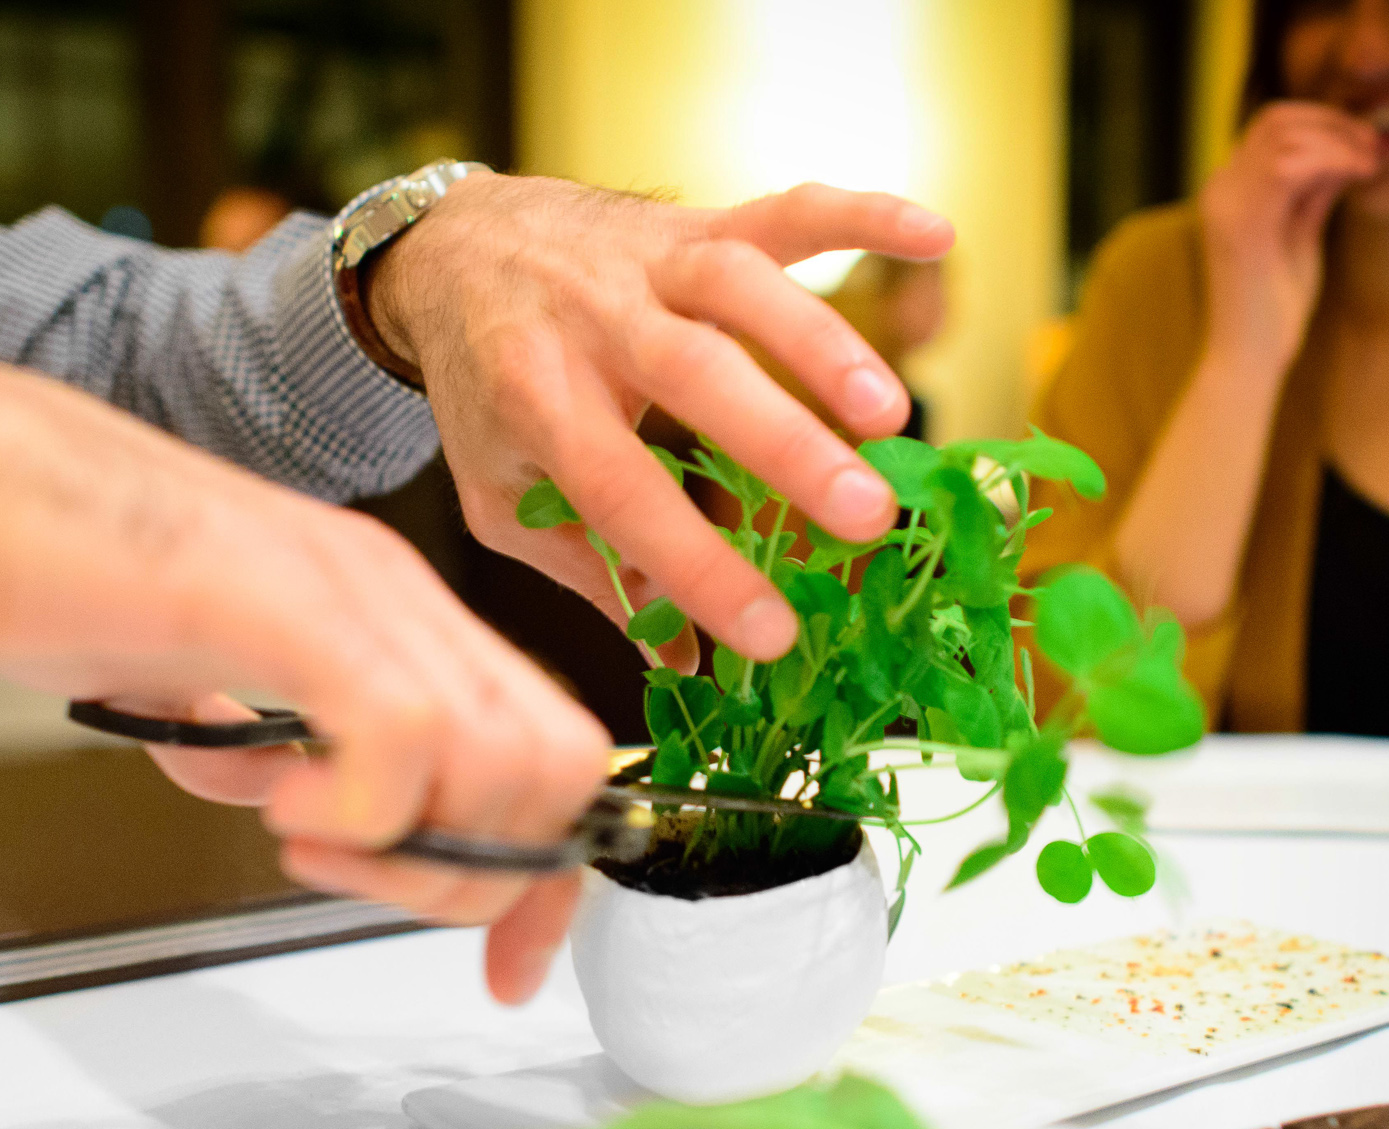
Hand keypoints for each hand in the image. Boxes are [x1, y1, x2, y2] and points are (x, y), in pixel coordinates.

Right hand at [0, 317, 609, 1003]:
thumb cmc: (49, 556)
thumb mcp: (196, 677)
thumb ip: (265, 735)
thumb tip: (286, 799)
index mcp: (389, 611)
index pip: (546, 750)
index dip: (544, 874)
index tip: (505, 962)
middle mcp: (393, 594)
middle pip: (555, 766)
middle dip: (483, 874)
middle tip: (362, 878)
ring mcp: (345, 590)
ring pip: (499, 757)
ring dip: (415, 846)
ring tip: (305, 832)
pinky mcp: (276, 600)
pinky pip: (397, 732)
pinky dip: (361, 807)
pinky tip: (274, 802)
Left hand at [367, 177, 956, 666]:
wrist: (453, 248)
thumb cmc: (490, 388)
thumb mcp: (502, 492)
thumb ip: (587, 570)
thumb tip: (679, 659)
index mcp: (539, 400)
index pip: (622, 492)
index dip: (697, 567)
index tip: (772, 635)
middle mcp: (597, 323)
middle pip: (698, 378)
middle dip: (786, 448)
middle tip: (866, 519)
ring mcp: (654, 263)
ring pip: (744, 288)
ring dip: (822, 345)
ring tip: (888, 418)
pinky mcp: (701, 223)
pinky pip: (784, 209)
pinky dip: (861, 215)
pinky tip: (935, 236)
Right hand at [1197, 101, 1378, 368]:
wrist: (1249, 360)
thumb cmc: (1275, 310)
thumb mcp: (1302, 237)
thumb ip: (1314, 194)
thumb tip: (1345, 151)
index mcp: (1229, 192)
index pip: (1272, 126)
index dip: (1324, 120)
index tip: (1365, 143)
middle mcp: (1219, 189)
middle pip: (1276, 118)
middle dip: (1334, 122)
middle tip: (1374, 147)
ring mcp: (1225, 204)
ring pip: (1282, 132)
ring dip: (1337, 138)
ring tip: (1370, 163)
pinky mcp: (1240, 224)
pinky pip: (1287, 165)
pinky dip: (1332, 158)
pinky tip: (1359, 174)